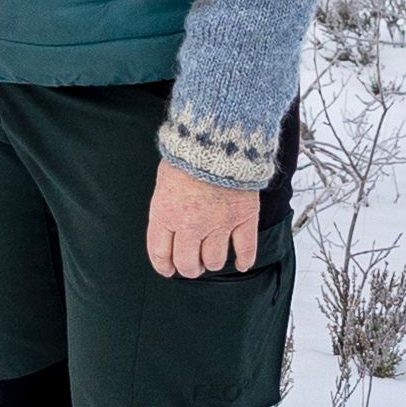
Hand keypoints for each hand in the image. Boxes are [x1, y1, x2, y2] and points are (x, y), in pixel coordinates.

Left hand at [144, 163, 262, 278]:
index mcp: (166, 215)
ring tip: (212, 257)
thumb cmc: (188, 154)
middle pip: (188, 263)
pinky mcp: (243, 218)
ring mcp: (219, 224)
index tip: (168, 269)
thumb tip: (168, 230)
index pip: (160, 254)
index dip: (164, 266)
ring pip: (215, 261)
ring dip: (212, 262)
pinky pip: (245, 249)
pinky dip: (244, 260)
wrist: (217, 137)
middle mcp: (191, 225)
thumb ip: (166, 210)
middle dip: (189, 267)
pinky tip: (241, 263)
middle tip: (192, 265)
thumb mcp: (164, 182)